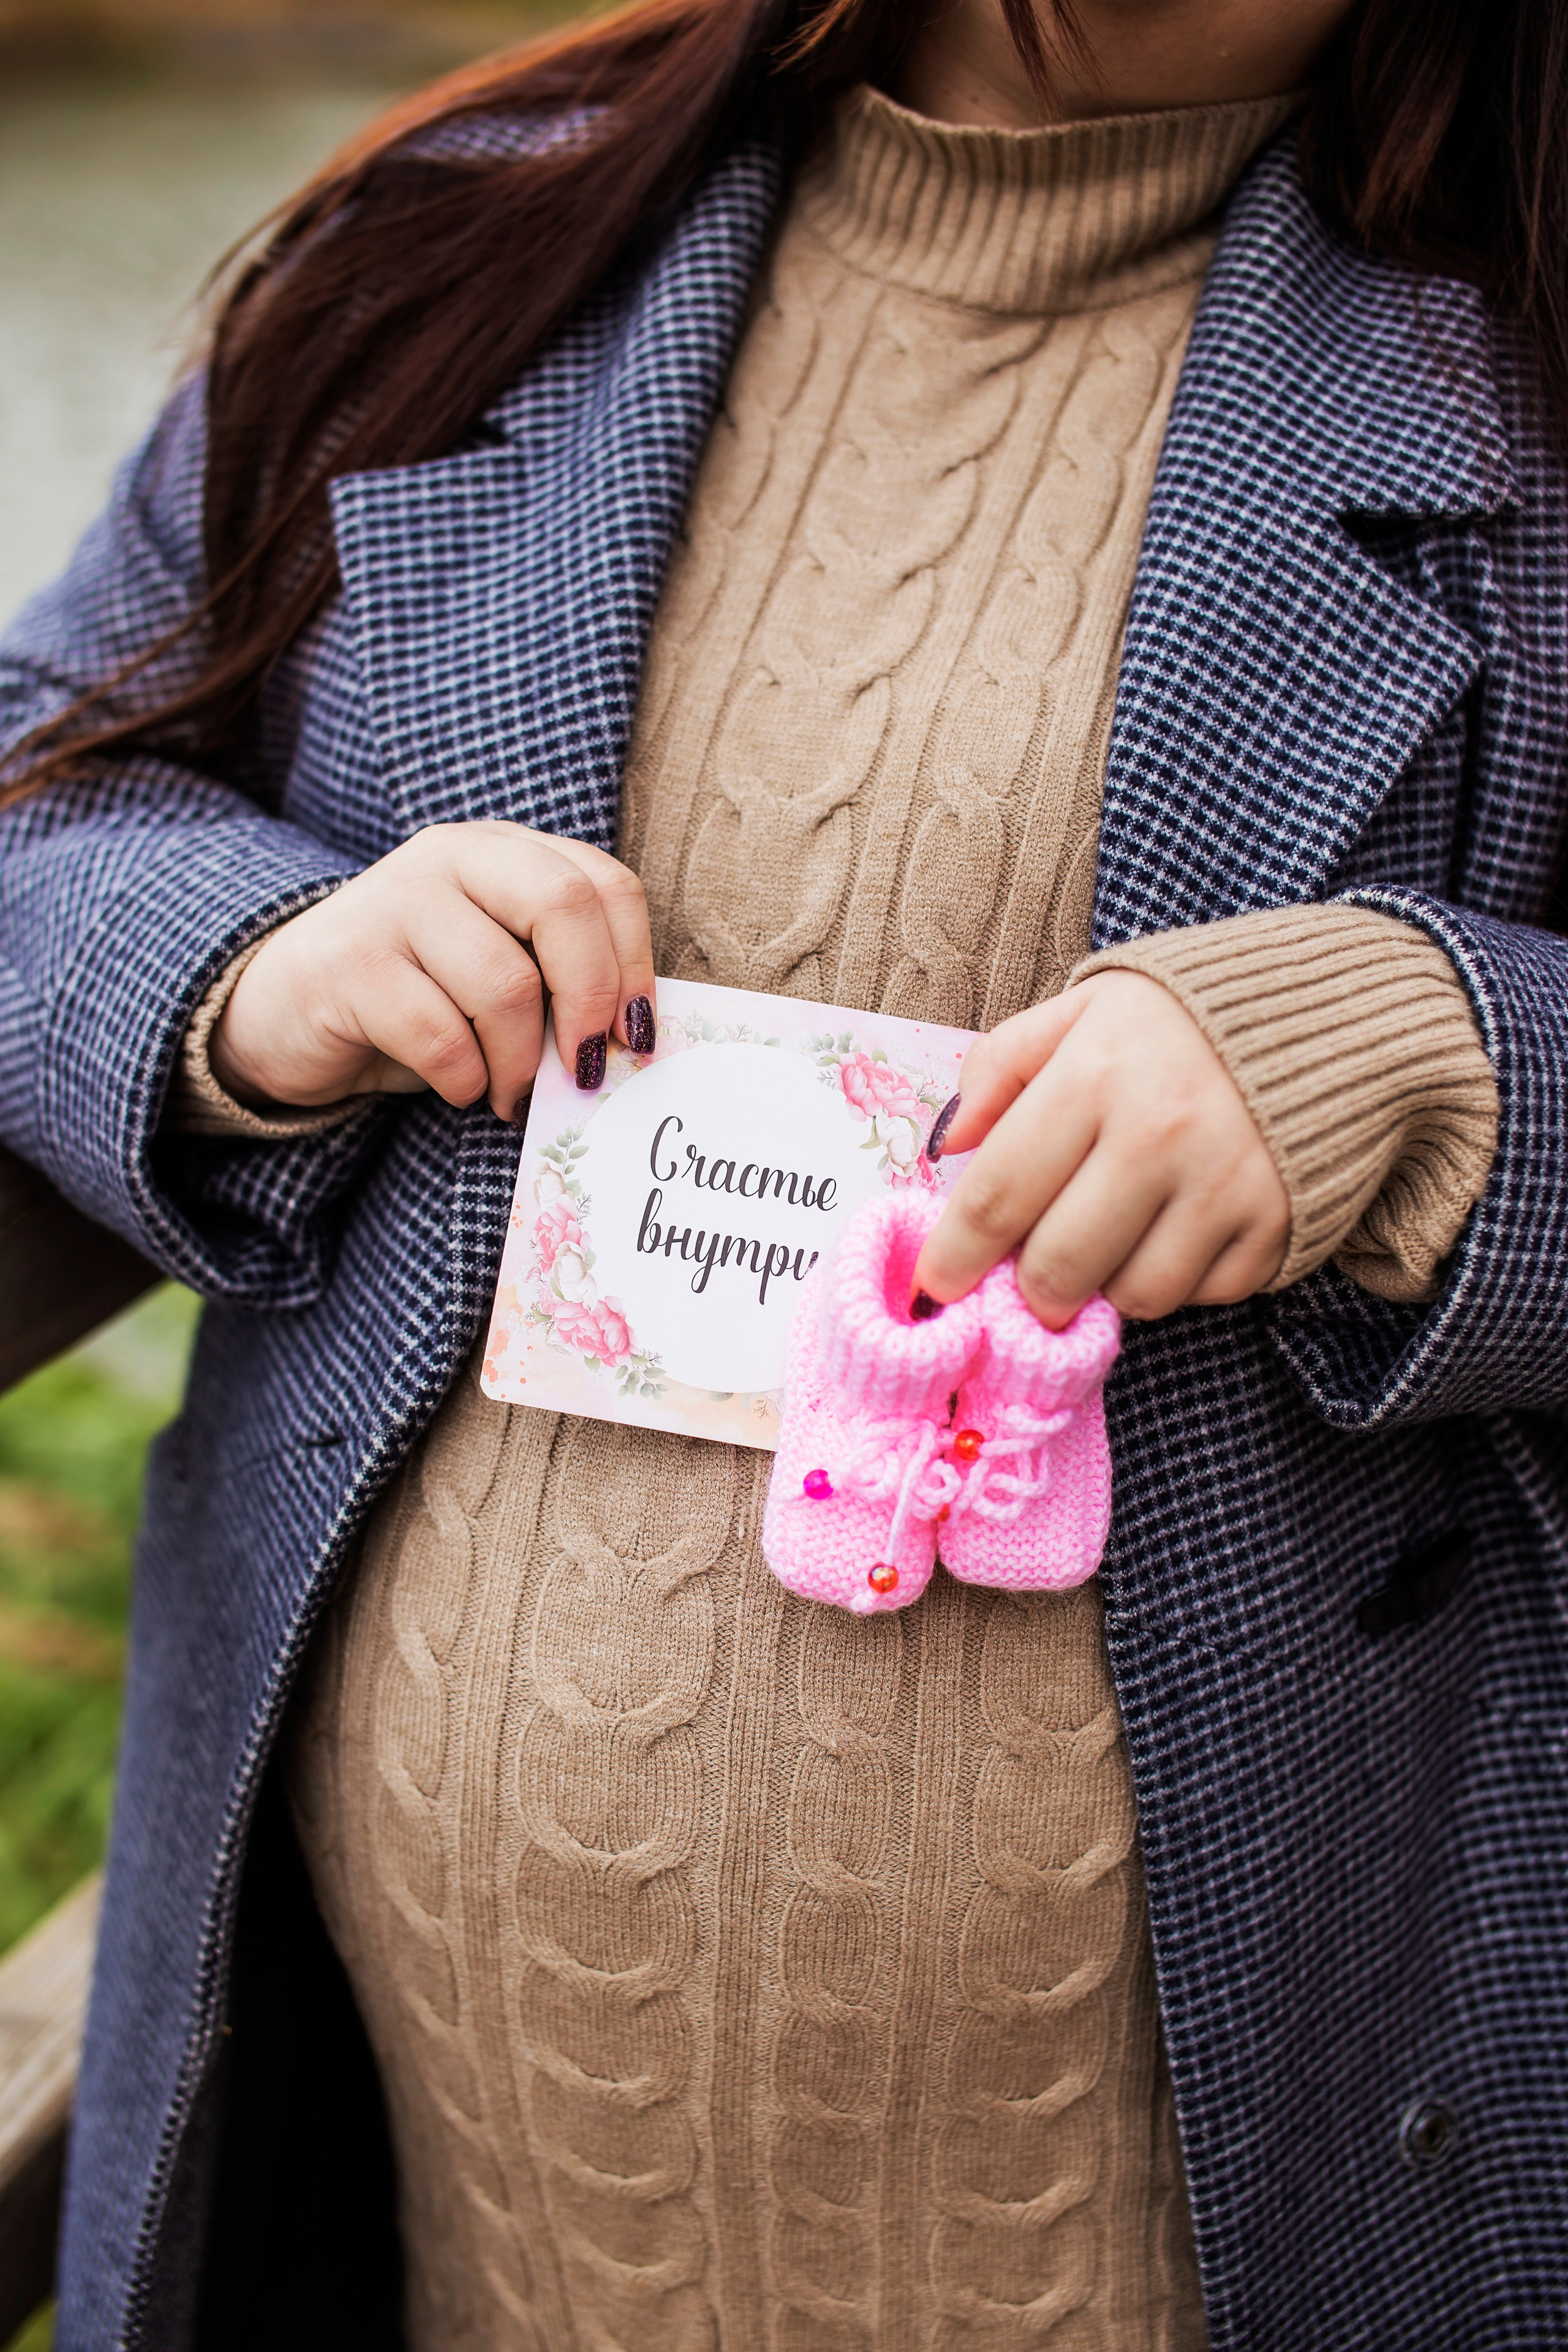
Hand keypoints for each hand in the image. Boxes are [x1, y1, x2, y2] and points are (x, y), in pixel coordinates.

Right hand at [210, 820, 654, 1116]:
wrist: (285, 1013)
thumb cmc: (417, 1000)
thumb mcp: (498, 974)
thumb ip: (559, 981)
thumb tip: (636, 1042)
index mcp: (505, 851)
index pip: (604, 884)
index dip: (634, 965)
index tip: (635, 1037)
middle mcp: (453, 856)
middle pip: (563, 907)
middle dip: (590, 1001)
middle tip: (586, 1069)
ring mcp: (396, 900)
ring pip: (505, 985)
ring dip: (521, 1063)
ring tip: (509, 1092)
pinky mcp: (350, 962)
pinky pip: (441, 1035)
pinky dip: (464, 1081)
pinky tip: (458, 1089)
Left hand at [913, 970, 1289, 1328]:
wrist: (1339, 1010)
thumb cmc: (1189, 1015)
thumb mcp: (1086, 1008)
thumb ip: (1003, 1065)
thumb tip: (945, 1143)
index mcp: (1095, 1074)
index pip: (998, 1194)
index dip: (955, 1255)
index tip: (935, 1286)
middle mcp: (1158, 1135)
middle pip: (1057, 1268)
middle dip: (1027, 1289)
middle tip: (1028, 1275)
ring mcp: (1225, 1186)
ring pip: (1131, 1296)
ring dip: (1108, 1284)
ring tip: (1116, 1234)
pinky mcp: (1278, 1225)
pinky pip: (1203, 1295)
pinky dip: (1182, 1277)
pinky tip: (1182, 1228)